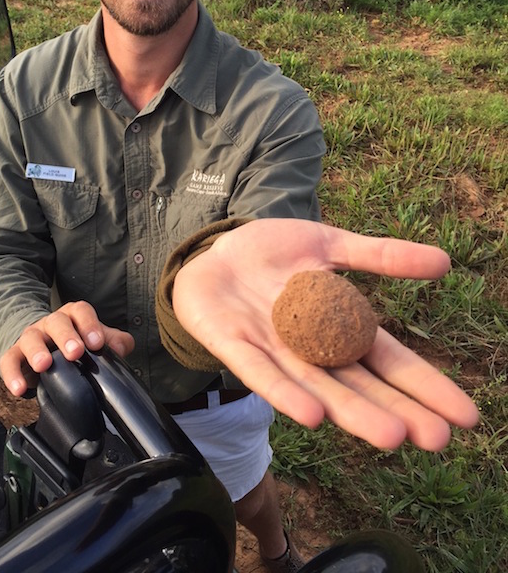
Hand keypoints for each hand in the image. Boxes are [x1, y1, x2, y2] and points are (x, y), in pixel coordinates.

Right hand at [0, 300, 134, 395]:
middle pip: (57, 322)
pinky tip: (19, 389)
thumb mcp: (95, 338)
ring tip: (44, 365)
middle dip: (66, 337)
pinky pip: (9, 360)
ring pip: (31, 338)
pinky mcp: (15, 353)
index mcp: (73, 315)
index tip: (97, 343)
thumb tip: (120, 349)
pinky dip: (12, 374)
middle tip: (75, 352)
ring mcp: (32, 336)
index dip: (89, 325)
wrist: (43, 343)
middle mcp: (51, 322)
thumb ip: (114, 341)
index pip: (81, 312)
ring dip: (37, 352)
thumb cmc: (75, 341)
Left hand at [172, 219, 478, 450]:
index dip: (424, 386)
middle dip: (396, 410)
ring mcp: (273, 351)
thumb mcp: (329, 244)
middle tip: (436, 438)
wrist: (216, 249)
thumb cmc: (274, 253)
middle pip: (359, 385)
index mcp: (339, 327)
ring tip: (390, 436)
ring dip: (351, 412)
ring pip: (317, 388)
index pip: (389, 361)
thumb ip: (379, 256)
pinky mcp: (234, 345)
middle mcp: (311, 349)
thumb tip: (444, 262)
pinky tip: (313, 416)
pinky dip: (285, 393)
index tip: (464, 416)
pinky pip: (260, 373)